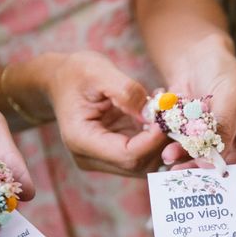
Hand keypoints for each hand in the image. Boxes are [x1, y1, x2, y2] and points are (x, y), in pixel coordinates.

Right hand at [18, 51, 166, 175]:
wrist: (60, 80)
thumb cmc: (75, 73)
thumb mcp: (97, 71)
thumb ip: (125, 91)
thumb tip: (152, 113)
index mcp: (81, 140)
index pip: (127, 155)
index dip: (153, 141)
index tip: (167, 117)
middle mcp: (91, 158)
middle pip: (139, 165)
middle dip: (161, 142)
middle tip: (175, 115)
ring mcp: (103, 160)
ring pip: (145, 165)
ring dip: (162, 142)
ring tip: (167, 113)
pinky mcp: (114, 155)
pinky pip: (143, 155)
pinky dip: (156, 140)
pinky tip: (159, 118)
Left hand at [161, 36, 235, 182]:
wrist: (199, 62)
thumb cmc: (225, 73)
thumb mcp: (230, 100)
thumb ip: (222, 132)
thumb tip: (208, 165)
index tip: (222, 175)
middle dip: (211, 174)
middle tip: (192, 176)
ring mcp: (230, 152)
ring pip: (212, 170)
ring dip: (192, 168)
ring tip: (174, 162)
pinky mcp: (207, 151)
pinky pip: (195, 160)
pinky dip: (182, 157)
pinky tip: (169, 152)